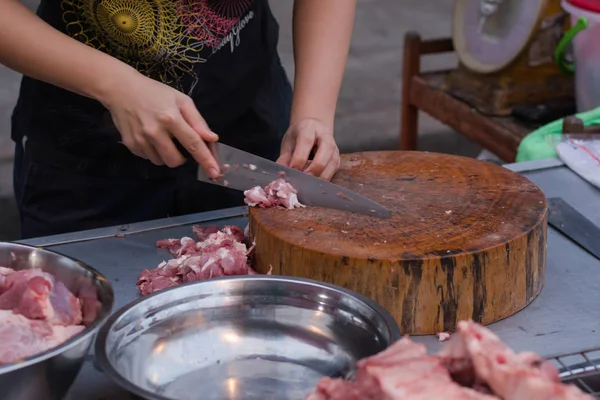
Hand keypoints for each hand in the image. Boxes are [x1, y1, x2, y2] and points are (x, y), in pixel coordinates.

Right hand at [101, 72, 220, 177]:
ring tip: (162, 137)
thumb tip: (212, 138)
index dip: (205, 160)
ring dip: (166, 155)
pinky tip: (149, 137)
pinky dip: (153, 152)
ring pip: (161, 162)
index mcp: (171, 118)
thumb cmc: (155, 93)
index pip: (193, 143)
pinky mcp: (130, 144)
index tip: (215, 173)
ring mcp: (140, 139)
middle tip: (178, 143)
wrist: (121, 89)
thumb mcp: (180, 100)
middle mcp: (155, 131)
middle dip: (182, 158)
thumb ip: (197, 120)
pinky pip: (148, 158)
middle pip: (175, 161)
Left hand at [276, 118, 339, 180]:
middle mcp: (325, 137)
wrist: (314, 128)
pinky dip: (323, 180)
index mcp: (309, 128)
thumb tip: (281, 175)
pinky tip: (313, 184)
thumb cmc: (299, 136)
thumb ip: (284, 158)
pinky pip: (332, 172)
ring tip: (307, 184)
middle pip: (324, 155)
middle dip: (312, 171)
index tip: (292, 171)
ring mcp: (334, 149)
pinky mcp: (337, 159)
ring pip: (331, 165)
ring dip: (319, 178)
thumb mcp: (289, 142)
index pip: (306, 142)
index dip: (299, 159)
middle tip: (301, 181)